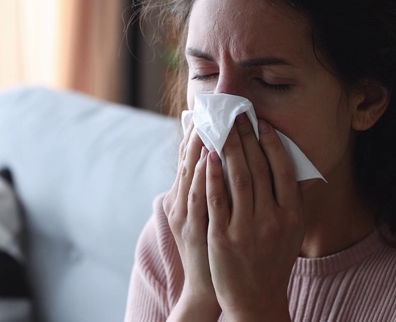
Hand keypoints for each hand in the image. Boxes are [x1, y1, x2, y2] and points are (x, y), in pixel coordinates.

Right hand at [163, 123, 220, 320]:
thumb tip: (216, 160)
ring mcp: (187, 217)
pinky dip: (203, 176)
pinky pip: (200, 198)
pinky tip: (210, 158)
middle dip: (198, 133)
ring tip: (210, 122)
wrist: (210, 287)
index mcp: (180, 199)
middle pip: (186, 162)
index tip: (204, 111)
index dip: (193, 134)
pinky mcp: (198, 230)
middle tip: (210, 108)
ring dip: (199, 147)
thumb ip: (207, 190)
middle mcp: (179, 204)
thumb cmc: (212, 248)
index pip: (186, 159)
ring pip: (190, 174)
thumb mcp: (203, 216)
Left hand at [205, 114, 304, 320]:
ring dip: (228, 149)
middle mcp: (273, 219)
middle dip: (247, 138)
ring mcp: (247, 228)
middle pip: (259, 168)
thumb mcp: (292, 232)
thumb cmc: (273, 260)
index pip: (283, 169)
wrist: (256, 299)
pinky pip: (216, 199)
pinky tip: (207, 156)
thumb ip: (290, 200)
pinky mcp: (223, 237)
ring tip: (221, 128)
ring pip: (237, 178)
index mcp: (292, 215)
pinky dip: (211, 175)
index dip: (272, 143)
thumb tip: (285, 164)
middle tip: (237, 117)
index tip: (262, 123)